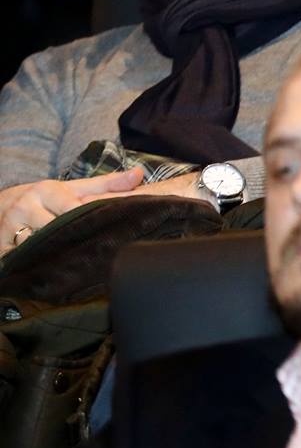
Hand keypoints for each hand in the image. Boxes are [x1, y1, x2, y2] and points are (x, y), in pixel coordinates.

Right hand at [0, 168, 144, 255]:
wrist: (1, 204)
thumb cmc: (45, 197)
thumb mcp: (74, 188)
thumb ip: (107, 184)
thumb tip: (139, 175)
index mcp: (46, 191)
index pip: (72, 209)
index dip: (88, 222)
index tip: (108, 232)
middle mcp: (25, 207)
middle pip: (54, 230)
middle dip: (74, 242)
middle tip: (97, 254)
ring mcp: (8, 228)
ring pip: (36, 248)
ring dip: (55, 257)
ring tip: (75, 265)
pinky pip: (19, 261)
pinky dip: (34, 267)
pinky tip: (50, 273)